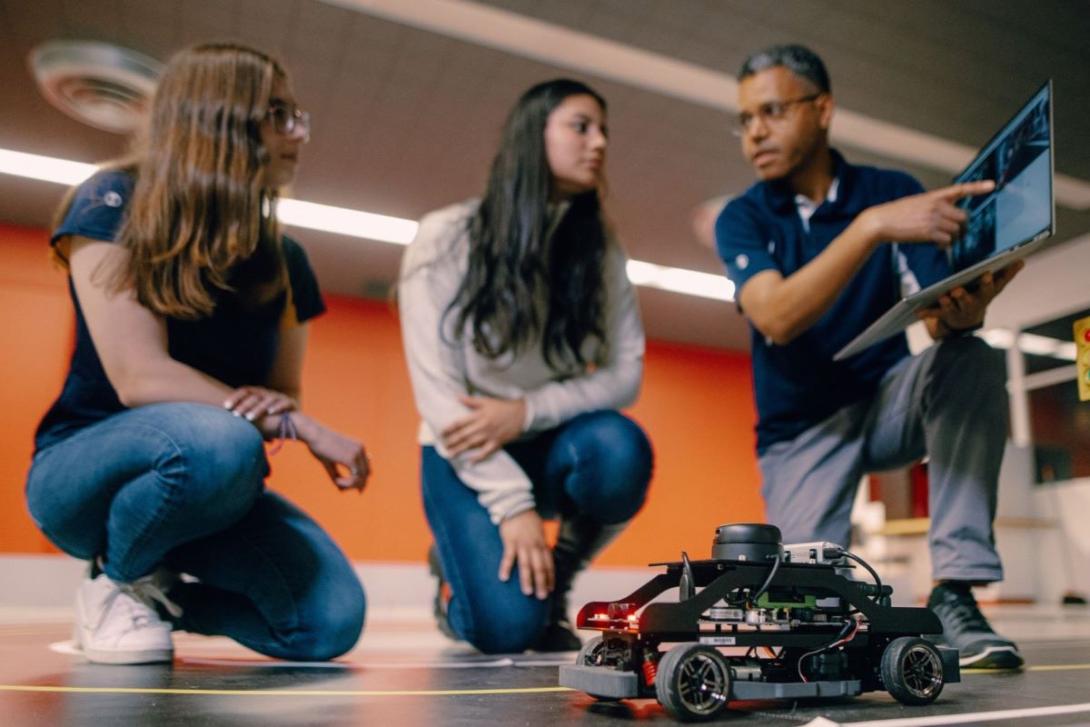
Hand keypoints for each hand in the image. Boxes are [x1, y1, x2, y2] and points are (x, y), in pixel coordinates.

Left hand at [224, 386, 296, 421]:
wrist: (297, 426)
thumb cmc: (273, 424)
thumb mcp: (257, 421)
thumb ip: (245, 419)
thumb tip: (224, 424)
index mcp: (260, 395)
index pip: (245, 391)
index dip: (235, 398)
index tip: (226, 407)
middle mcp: (269, 394)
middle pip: (255, 395)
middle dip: (244, 405)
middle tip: (236, 415)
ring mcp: (280, 397)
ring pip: (268, 400)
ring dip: (257, 409)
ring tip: (249, 418)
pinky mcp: (291, 403)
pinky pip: (284, 403)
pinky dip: (276, 407)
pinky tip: (270, 413)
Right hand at [294, 415, 370, 492]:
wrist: (314, 434)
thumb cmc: (319, 446)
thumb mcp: (331, 462)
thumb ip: (338, 474)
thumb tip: (342, 490)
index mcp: (359, 447)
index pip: (366, 468)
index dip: (360, 480)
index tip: (349, 486)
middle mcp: (361, 450)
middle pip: (366, 474)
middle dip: (356, 485)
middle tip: (341, 488)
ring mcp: (357, 454)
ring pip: (361, 477)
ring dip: (350, 485)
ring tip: (337, 483)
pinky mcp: (350, 459)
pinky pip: (355, 477)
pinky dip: (347, 483)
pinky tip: (337, 481)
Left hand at [441, 396, 526, 462]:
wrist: (520, 414)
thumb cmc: (502, 407)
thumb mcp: (486, 401)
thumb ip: (471, 401)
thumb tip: (457, 397)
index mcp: (479, 415)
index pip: (461, 422)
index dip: (450, 428)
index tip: (442, 432)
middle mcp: (482, 426)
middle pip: (464, 435)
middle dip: (452, 441)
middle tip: (443, 445)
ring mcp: (489, 436)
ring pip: (472, 444)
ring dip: (460, 449)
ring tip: (450, 454)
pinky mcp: (496, 443)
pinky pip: (486, 452)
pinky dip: (478, 457)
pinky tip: (470, 462)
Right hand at [498, 509, 553, 599]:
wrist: (517, 505)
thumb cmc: (528, 520)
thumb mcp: (539, 532)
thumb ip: (541, 546)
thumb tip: (544, 559)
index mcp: (542, 544)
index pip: (549, 564)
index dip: (550, 578)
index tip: (550, 590)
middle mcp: (534, 546)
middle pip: (539, 567)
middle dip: (541, 583)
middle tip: (541, 597)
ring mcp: (522, 544)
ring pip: (526, 564)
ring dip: (527, 579)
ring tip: (527, 592)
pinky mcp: (510, 541)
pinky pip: (508, 556)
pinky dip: (506, 567)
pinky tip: (504, 578)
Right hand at [860, 180, 995, 246]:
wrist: (880, 221)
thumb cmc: (897, 214)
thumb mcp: (917, 203)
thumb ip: (934, 207)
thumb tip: (949, 221)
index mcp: (934, 196)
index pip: (960, 189)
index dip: (978, 187)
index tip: (993, 185)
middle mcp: (937, 206)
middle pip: (963, 217)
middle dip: (960, 226)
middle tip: (953, 232)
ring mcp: (934, 219)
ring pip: (956, 230)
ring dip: (951, 237)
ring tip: (939, 238)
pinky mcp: (929, 232)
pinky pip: (947, 240)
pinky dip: (944, 244)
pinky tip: (936, 244)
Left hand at [917, 261, 1023, 333]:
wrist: (968, 319)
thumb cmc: (982, 295)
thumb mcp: (996, 286)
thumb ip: (1007, 274)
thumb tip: (1021, 260)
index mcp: (986, 294)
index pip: (990, 287)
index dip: (988, 282)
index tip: (985, 274)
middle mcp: (973, 303)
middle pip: (970, 300)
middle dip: (965, 296)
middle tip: (957, 289)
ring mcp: (959, 310)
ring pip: (953, 307)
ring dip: (947, 302)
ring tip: (941, 296)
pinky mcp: (946, 314)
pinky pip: (936, 313)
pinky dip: (927, 312)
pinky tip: (918, 311)